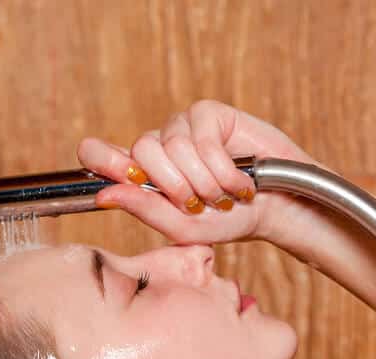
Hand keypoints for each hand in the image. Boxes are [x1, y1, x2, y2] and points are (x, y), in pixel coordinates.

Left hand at [77, 99, 317, 245]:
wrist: (276, 211)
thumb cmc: (229, 222)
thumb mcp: (182, 227)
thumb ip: (144, 210)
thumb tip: (104, 194)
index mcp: (143, 173)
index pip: (100, 153)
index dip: (99, 157)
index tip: (118, 175)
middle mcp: (159, 145)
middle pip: (141, 150)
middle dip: (172, 187)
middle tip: (197, 204)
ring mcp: (183, 126)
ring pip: (174, 147)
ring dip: (204, 182)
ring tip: (223, 196)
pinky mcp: (209, 114)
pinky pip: (202, 140)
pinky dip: (222, 170)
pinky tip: (239, 181)